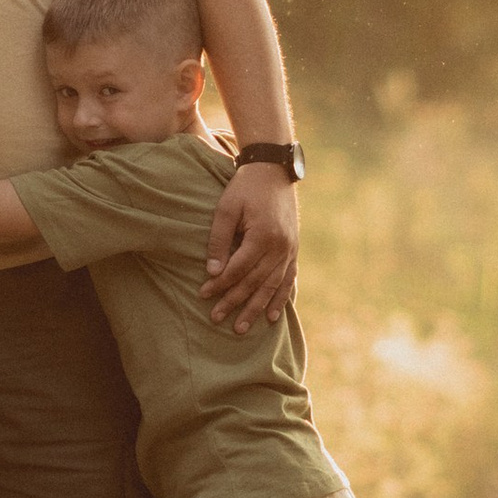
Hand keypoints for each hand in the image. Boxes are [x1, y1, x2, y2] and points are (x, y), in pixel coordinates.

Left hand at [204, 158, 299, 329]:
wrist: (274, 170)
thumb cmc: (245, 187)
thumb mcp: (226, 208)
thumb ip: (219, 240)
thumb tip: (213, 272)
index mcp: (262, 236)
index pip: (238, 269)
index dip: (220, 284)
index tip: (203, 295)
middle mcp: (280, 247)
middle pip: (255, 282)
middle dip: (235, 303)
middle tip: (217, 319)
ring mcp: (290, 249)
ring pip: (272, 286)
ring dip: (256, 308)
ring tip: (242, 327)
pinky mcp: (294, 249)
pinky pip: (288, 279)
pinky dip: (280, 298)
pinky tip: (272, 315)